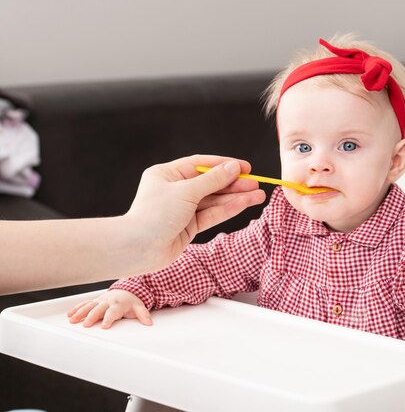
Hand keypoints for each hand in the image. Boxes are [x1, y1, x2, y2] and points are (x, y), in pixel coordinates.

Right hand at [67, 289, 150, 328]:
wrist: (126, 290)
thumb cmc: (131, 301)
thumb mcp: (139, 307)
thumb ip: (144, 315)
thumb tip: (149, 323)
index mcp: (118, 304)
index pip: (113, 312)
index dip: (109, 318)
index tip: (105, 326)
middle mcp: (107, 302)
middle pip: (98, 309)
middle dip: (92, 316)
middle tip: (86, 324)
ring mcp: (100, 301)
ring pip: (89, 306)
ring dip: (81, 312)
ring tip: (73, 320)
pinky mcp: (94, 301)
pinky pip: (84, 304)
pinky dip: (77, 308)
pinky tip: (70, 315)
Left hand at [123, 155, 265, 271]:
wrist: (138, 248)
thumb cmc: (154, 215)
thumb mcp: (186, 191)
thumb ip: (212, 180)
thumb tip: (233, 168)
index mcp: (167, 174)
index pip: (200, 164)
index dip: (224, 164)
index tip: (245, 166)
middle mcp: (175, 190)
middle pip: (210, 183)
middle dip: (234, 183)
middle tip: (256, 183)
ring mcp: (183, 209)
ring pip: (214, 200)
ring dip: (236, 197)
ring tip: (258, 194)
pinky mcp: (189, 227)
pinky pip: (212, 214)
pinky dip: (228, 209)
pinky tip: (245, 204)